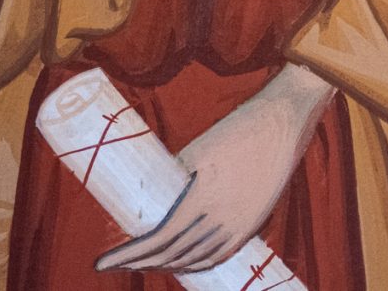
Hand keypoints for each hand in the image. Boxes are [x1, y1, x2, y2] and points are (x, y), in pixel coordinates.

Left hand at [95, 64, 333, 274]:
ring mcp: (242, 224)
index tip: (101, 263)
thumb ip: (175, 180)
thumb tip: (152, 199)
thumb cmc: (239, 128)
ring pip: (197, 259)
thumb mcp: (196, 151)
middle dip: (142, 263)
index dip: (128, 255)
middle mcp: (223, 218)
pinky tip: (184, 264)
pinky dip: (198, 264)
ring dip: (168, 266)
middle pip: (174, 254)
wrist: (285, 121)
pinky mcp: (255, 222)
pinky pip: (221, 254)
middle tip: (118, 263)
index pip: (159, 240)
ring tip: (146, 264)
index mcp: (204, 199)